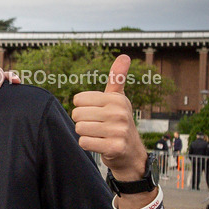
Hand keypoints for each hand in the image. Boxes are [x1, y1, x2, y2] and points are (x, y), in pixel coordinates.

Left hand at [71, 55, 147, 179]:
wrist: (130, 153)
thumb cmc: (119, 122)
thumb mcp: (118, 100)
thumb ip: (117, 79)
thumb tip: (124, 56)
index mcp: (117, 99)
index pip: (78, 99)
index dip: (83, 108)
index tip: (96, 113)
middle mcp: (119, 113)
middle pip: (77, 114)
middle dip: (83, 121)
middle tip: (97, 126)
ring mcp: (118, 130)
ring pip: (79, 128)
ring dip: (85, 134)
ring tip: (99, 135)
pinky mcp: (114, 147)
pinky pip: (84, 142)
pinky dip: (88, 145)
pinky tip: (100, 144)